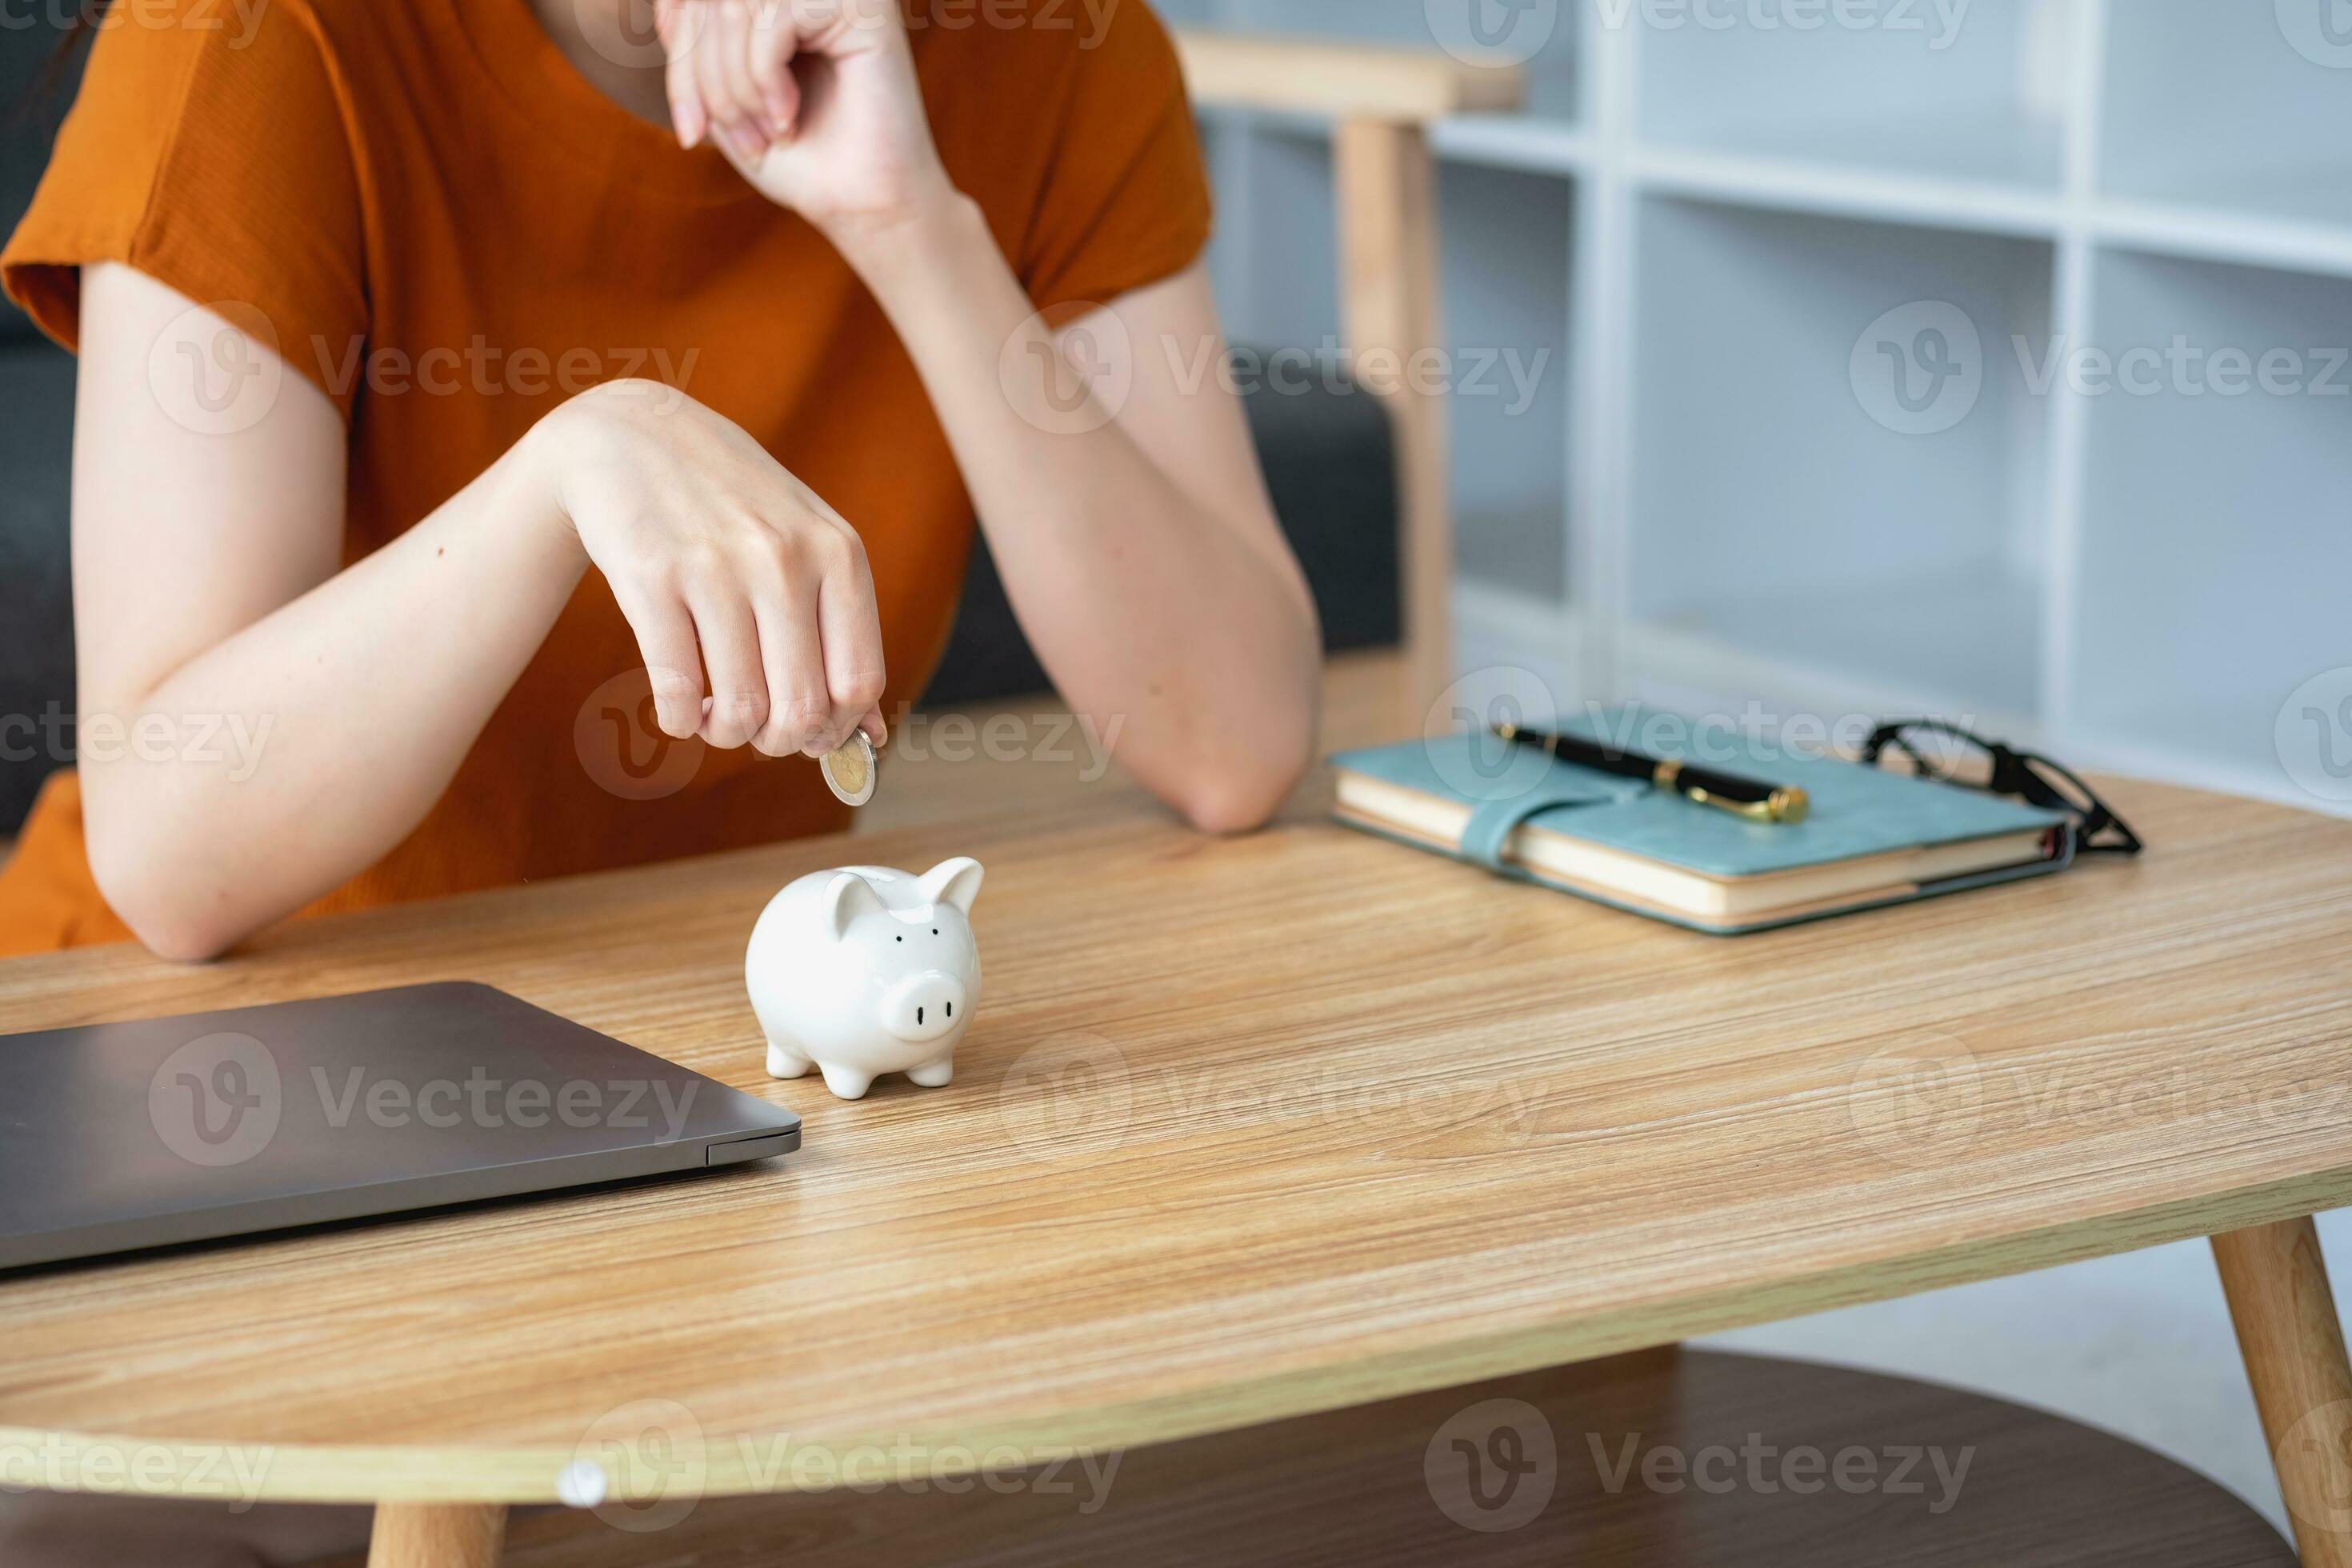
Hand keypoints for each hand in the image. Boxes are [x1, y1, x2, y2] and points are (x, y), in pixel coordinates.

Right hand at [533, 380, 887, 757]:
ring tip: (713, 716)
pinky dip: (679, 721)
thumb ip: (844, 634)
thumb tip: (873, 737)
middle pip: (801, 709)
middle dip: (778, 742)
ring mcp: (716, 566)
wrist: (631, 434)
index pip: (858, 683)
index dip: (835, 730)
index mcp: (838, 554)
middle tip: (756, 730)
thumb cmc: (731, 504)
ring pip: (738, 710)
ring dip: (724, 735)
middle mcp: (784, 558)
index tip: (809, 733)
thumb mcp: (806, 545)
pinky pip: (677, 693)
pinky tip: (680, 705)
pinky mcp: (651, 578)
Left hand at [656, 0, 953, 237]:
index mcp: (780, 1)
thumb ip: (693, 45)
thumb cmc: (801, 159)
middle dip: (701, 78)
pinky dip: (765, 79)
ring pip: (733, 9)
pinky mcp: (859, 4)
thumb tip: (658, 8)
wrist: (865, 205)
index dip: (677, 56)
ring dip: (733, 86)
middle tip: (732, 137)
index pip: (694, 1)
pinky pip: (771, 19)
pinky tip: (789, 119)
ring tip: (764, 135)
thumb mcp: (724, 98)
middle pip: (708, 3)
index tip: (691, 129)